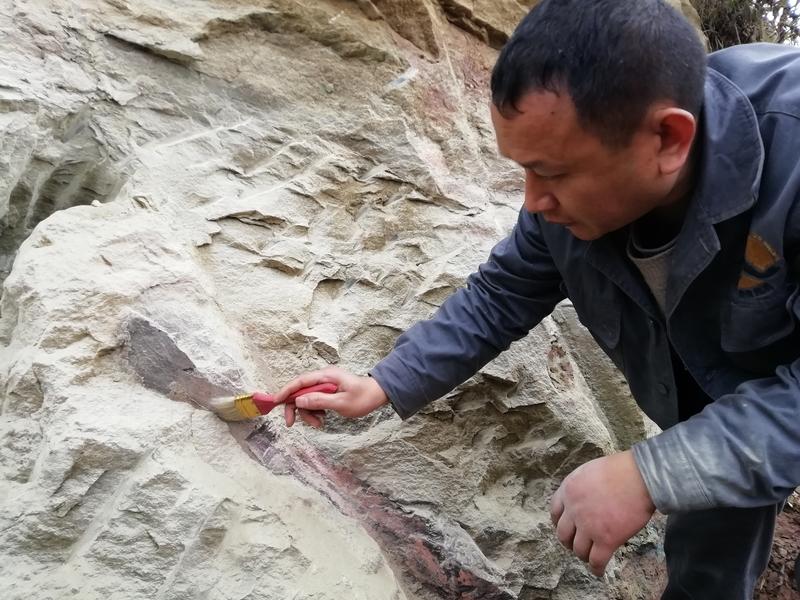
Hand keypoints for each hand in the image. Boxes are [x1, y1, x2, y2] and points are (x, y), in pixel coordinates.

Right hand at [275, 366, 388, 428]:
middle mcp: (323, 377)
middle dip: (295, 408)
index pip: (300, 381)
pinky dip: (315, 411)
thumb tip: (299, 401)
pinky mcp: (327, 391)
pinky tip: (323, 418)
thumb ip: (319, 401)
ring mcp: (325, 384)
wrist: (378, 395)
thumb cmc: (363, 398)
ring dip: (308, 413)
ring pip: (306, 399)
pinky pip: (314, 401)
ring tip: (319, 423)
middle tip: (291, 423)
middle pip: (300, 391)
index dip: (286, 391)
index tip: (275, 401)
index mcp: (326, 376)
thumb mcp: (341, 403)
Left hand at [549, 450, 655, 575]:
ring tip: (590, 557)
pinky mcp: (606, 539)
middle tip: (577, 544)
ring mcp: (588, 526)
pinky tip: (599, 571)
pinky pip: (596, 560)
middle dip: (569, 541)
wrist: (639, 476)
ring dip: (583, 555)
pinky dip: (596, 568)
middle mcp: (574, 509)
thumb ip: (581, 486)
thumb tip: (585, 497)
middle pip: (563, 534)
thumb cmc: (621, 469)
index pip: (555, 511)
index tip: (566, 527)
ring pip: (578, 550)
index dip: (559, 522)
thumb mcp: (589, 471)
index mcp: (568, 490)